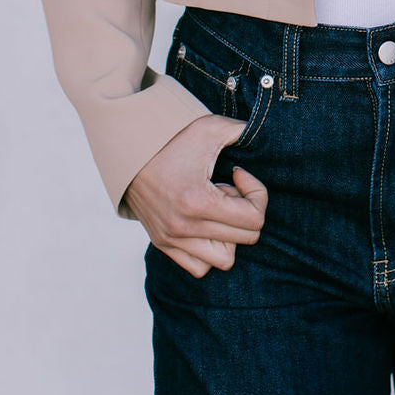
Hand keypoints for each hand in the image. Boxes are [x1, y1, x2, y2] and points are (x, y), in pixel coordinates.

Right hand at [123, 114, 268, 277]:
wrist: (129, 148)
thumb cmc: (171, 137)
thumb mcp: (211, 127)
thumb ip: (243, 130)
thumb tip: (265, 135)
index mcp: (198, 203)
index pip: (254, 220)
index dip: (257, 194)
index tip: (239, 174)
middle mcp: (185, 228)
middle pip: (245, 238)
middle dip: (245, 210)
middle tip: (227, 188)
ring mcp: (172, 239)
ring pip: (223, 259)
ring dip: (230, 234)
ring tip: (217, 208)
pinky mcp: (162, 243)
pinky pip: (199, 266)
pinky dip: (210, 250)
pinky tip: (206, 222)